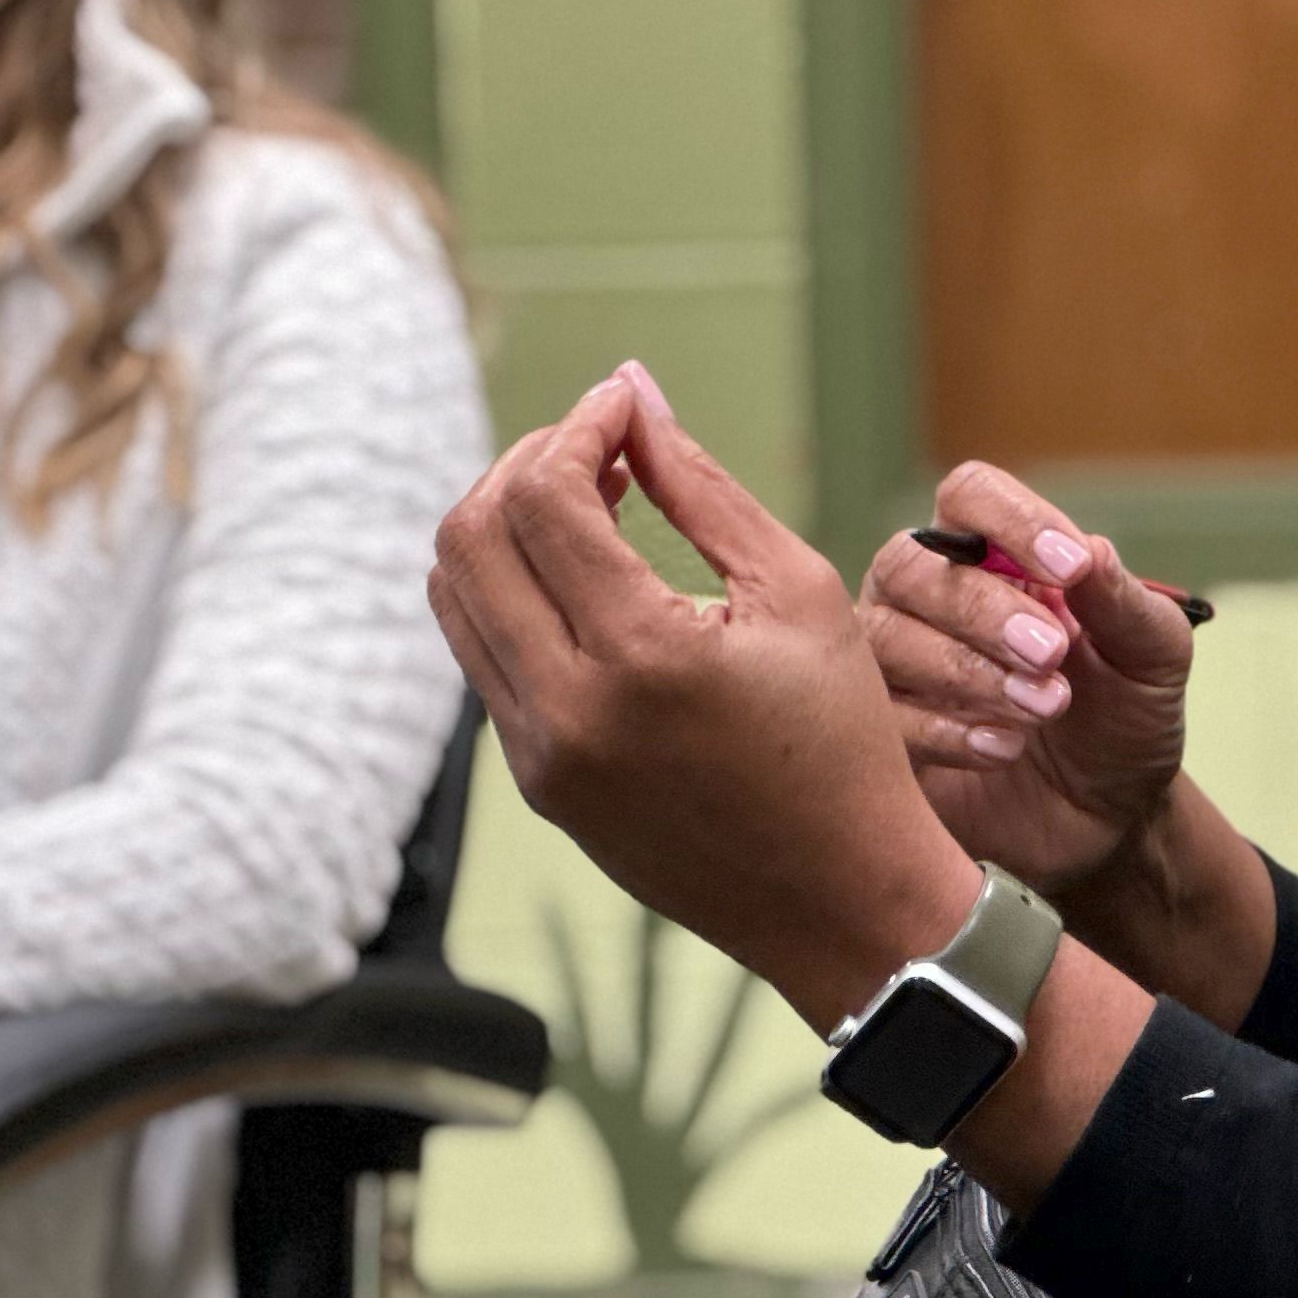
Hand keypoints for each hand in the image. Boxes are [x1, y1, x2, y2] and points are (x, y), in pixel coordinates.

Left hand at [427, 366, 980, 1033]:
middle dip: (526, 463)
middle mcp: (565, 712)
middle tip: (601, 447)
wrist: (840, 901)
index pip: (545, 499)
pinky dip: (516, 591)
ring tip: (591, 503)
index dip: (579, 427)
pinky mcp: (536, 783)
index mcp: (638, 659)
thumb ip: (702, 487)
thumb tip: (633, 397)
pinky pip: (484, 655)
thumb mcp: (797, 591)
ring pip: (454, 596)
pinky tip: (591, 577)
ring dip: (506, 525)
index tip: (625, 406)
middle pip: (470, 536)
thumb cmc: (842, 741)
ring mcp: (537, 757)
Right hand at [855, 461, 1197, 900]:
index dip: (1011, 520)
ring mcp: (892, 665)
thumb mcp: (1153, 657)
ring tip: (1044, 708)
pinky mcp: (880, 737)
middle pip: (912, 563)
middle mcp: (925, 596)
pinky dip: (945, 730)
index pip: (969, 495)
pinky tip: (1006, 747)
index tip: (1070, 571)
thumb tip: (1090, 551)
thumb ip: (1124, 601)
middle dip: (984, 608)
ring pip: (883, 637)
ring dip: (967, 671)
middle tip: (1053, 654)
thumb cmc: (1125, 716)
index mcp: (992, 555)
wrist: (1111, 820)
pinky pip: (877, 717)